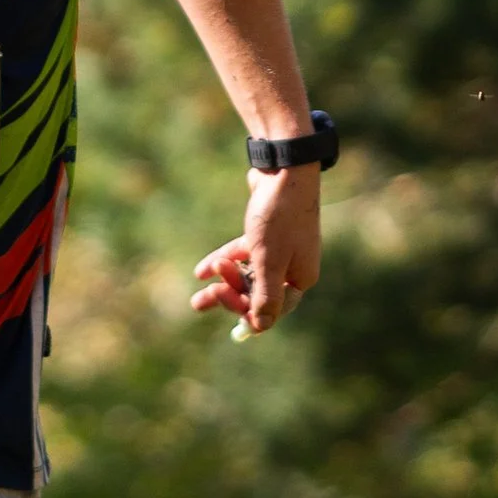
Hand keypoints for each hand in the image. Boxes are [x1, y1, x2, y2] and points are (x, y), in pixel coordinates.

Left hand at [190, 166, 322, 337]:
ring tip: (197, 300)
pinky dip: (225, 262)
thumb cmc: (280, 218)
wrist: (284, 170)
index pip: (271, 309)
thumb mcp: (270, 261)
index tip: (220, 300)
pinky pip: (243, 256)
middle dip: (229, 297)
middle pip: (257, 294)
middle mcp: (293, 268)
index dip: (244, 310)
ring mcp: (280, 251)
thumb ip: (265, 296)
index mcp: (300, 279)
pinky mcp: (266, 235)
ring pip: (247, 276)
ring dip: (223, 284)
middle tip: (201, 300)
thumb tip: (259, 327)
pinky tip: (202, 271)